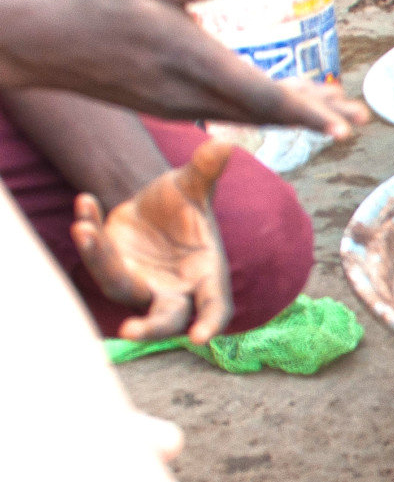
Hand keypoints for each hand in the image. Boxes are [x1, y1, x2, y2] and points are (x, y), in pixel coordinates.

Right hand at [0, 0, 368, 135]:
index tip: (342, 126)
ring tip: (336, 109)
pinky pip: (224, 110)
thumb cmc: (88, 3)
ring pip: (246, 113)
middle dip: (313, 114)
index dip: (307, 111)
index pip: (261, 95)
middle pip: (264, 111)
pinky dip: (258, 107)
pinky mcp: (167, 102)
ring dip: (290, 112)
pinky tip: (281, 98)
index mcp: (190, 61)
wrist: (33, 42)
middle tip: (358, 117)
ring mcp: (176, 103)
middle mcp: (189, 92)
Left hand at [72, 138, 233, 343]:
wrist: (154, 202)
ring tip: (83, 229)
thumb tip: (222, 143)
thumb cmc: (185, 202)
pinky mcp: (110, 270)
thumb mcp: (194, 186)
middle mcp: (172, 287)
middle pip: (165, 319)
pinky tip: (85, 203)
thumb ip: (206, 171)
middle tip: (129, 331)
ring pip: (119, 286)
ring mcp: (138, 283)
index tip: (201, 338)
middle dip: (150, 328)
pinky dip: (89, 234)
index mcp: (205, 274)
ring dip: (100, 261)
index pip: (213, 305)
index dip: (210, 322)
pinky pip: (96, 258)